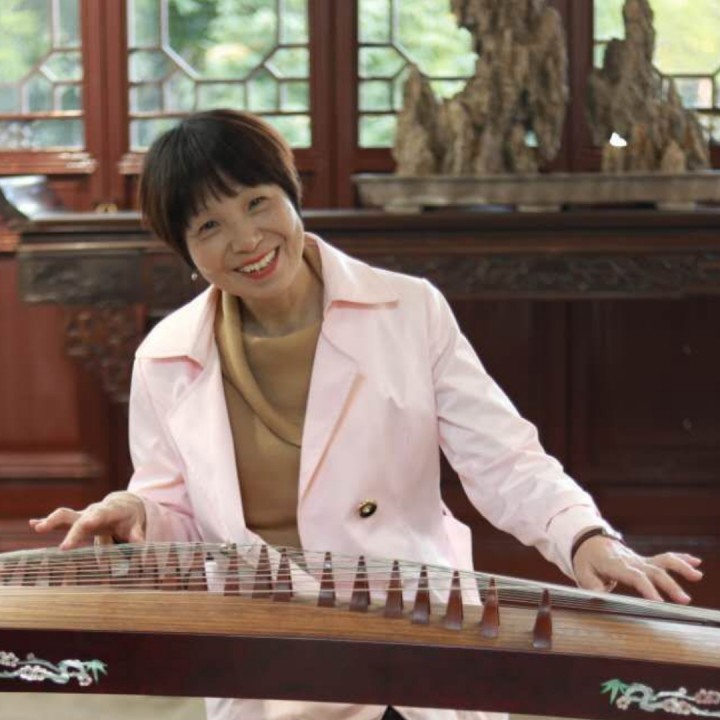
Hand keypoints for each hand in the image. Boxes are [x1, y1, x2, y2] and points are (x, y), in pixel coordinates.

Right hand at [29, 492, 145, 549]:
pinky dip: (47, 521)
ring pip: (65, 515)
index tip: (79, 533)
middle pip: (78, 518)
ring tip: (37, 527)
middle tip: (63, 547)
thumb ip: (137, 537)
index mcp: (109, 511)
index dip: (88, 524)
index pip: (98, 516)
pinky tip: (32, 524)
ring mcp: (83, 515)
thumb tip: (141, 550)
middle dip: (70, 530)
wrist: (124, 505)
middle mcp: (93, 511)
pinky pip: (60, 520)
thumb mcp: (136, 526)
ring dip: (51, 521)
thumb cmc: (130, 518)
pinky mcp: (76, 520)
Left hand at [573, 535, 702, 603]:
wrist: (589, 542)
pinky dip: (680, 559)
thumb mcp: (582, 572)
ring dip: (680, 567)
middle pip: (653, 571)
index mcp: (615, 564)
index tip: (659, 602)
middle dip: (669, 585)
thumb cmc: (586, 560)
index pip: (634, 576)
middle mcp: (630, 561)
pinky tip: (696, 562)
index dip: (647, 588)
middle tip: (684, 600)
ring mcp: (639, 560)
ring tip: (697, 575)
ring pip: (662, 561)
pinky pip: (664, 559)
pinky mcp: (645, 561)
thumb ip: (591, 585)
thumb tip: (599, 594)